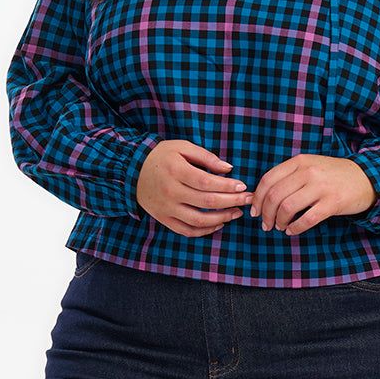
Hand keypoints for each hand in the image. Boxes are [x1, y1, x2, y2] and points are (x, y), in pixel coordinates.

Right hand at [137, 139, 253, 237]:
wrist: (131, 170)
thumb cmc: (161, 156)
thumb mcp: (181, 147)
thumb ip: (206, 157)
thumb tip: (228, 168)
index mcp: (176, 171)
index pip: (207, 182)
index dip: (227, 186)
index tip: (242, 186)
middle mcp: (171, 191)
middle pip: (207, 201)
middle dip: (232, 202)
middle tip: (248, 200)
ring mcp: (167, 208)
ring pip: (199, 220)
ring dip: (222, 218)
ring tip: (237, 213)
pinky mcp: (164, 219)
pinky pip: (187, 230)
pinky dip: (205, 230)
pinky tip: (219, 224)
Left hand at [250, 154, 377, 234]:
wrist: (366, 177)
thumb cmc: (333, 175)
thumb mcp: (310, 166)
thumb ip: (288, 177)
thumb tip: (261, 197)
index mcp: (300, 162)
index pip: (268, 179)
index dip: (257, 198)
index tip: (255, 211)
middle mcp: (309, 171)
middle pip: (275, 195)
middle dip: (266, 214)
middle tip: (266, 224)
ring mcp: (321, 186)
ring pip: (287, 207)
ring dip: (279, 221)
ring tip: (280, 227)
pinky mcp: (333, 202)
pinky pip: (307, 219)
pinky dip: (295, 228)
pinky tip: (292, 231)